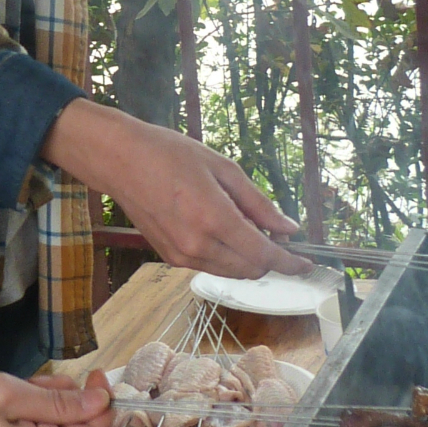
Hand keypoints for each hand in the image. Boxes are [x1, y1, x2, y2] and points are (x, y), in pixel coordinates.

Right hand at [0, 369, 111, 426]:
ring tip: (22, 385)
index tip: (96, 372)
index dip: (103, 403)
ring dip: (48, 408)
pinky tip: (11, 400)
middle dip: (71, 403)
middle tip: (44, 376)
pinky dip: (31, 420)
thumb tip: (101, 402)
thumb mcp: (7, 395)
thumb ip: (58, 401)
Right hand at [43, 99, 308, 276]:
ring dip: (249, 258)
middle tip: (273, 229)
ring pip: (233, 272)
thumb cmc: (171, 155)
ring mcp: (183, 256)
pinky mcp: (171, 258)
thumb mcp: (223, 168)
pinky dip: (227, 256)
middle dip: (270, 257)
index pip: (264, 254)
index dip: (290, 263)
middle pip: (251, 269)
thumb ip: (259, 203)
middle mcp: (198, 245)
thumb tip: (288, 228)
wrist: (121, 162)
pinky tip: (222, 229)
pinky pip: (212, 266)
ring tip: (244, 223)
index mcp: (214, 219)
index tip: (306, 264)